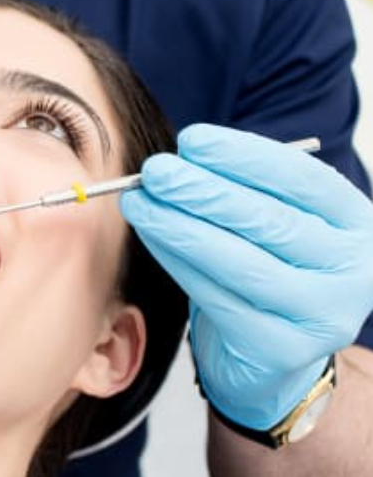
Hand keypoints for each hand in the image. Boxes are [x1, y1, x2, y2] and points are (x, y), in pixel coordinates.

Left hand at [121, 124, 372, 428]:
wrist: (276, 350)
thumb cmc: (270, 264)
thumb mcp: (274, 220)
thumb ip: (239, 187)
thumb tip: (178, 160)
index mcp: (356, 222)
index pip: (302, 180)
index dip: (243, 156)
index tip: (191, 140)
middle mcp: (352, 270)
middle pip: (269, 221)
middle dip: (202, 191)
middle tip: (155, 170)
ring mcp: (322, 314)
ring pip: (238, 261)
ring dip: (178, 226)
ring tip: (138, 202)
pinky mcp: (281, 348)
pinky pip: (216, 296)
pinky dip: (176, 260)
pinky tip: (150, 235)